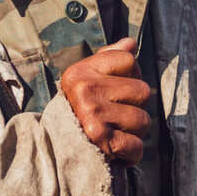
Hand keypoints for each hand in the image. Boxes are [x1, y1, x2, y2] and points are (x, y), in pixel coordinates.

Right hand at [58, 37, 152, 164]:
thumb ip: (109, 58)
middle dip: (136, 107)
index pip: (129, 60)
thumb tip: (131, 43)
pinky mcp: (101, 140)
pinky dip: (131, 153)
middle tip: (116, 116)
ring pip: (143, 120)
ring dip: (135, 132)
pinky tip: (117, 150)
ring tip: (116, 132)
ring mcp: (93, 114)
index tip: (117, 90)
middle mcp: (85, 90)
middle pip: (142, 90)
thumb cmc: (77, 110)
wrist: (53, 149)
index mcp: (81, 72)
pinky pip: (136, 146)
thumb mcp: (85, 79)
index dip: (131, 75)